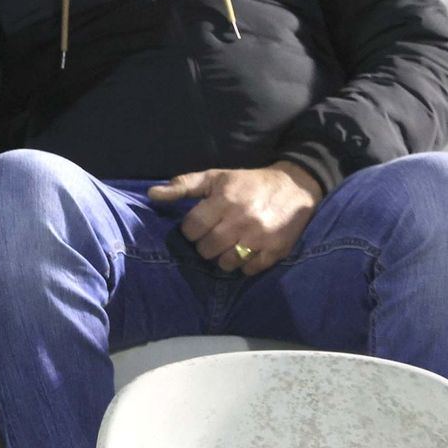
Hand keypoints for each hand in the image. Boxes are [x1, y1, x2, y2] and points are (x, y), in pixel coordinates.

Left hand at [148, 162, 322, 275]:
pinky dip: (244, 265)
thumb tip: (152, 194)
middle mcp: (242, 221)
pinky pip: (249, 270)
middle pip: (207, 249)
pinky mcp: (276, 252)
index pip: (192, 228)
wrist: (295, 187)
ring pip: (226, 264)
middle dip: (205, 244)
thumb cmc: (248, 183)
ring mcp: (260, 239)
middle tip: (213, 235)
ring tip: (227, 245)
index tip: (198, 225)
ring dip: (222, 257)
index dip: (190, 229)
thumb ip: (183, 185)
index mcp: (224, 200)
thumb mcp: (215, 177)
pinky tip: (245, 251)